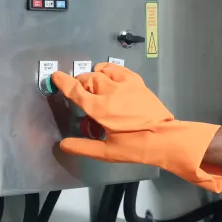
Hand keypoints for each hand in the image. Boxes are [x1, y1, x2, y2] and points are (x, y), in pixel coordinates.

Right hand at [51, 63, 221, 192]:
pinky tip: (110, 76)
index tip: (56, 77)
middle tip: (79, 90)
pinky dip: (110, 70)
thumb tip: (64, 145)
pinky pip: (119, 70)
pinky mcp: (138, 84)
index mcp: (98, 108)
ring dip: (94, 75)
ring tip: (93, 83)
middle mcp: (109, 92)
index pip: (75, 90)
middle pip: (87, 79)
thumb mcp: (107, 151)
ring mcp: (125, 85)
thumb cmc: (137, 146)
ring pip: (102, 71)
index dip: (63, 82)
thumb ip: (83, 147)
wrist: (165, 138)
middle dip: (80, 82)